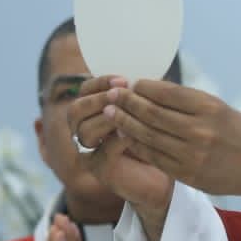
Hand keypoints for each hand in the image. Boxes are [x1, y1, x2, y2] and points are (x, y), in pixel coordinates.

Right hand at [69, 76, 173, 240]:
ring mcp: (89, 151)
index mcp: (92, 110)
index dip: (100, 83)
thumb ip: (137, 92)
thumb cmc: (156, 134)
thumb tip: (140, 71)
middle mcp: (84, 130)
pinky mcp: (100, 169)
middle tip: (121, 95)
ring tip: (129, 114)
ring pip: (85, 132)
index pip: (84, 90)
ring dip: (108, 119)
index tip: (123, 78)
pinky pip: (103, 151)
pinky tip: (134, 133)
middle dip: (98, 100)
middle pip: (75, 111)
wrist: (164, 169)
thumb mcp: (146, 108)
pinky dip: (119, 140)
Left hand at [103, 79, 240, 200]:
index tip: (130, 83)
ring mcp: (192, 154)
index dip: (143, 87)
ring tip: (110, 112)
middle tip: (111, 94)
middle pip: (153, 113)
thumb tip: (151, 89)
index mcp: (208, 107)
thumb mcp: (219, 108)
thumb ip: (188, 102)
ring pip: (148, 135)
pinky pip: (153, 156)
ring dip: (125, 122)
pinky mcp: (187, 174)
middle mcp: (199, 130)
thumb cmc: (240, 133)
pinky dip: (136, 144)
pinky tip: (125, 135)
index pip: (166, 93)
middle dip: (128, 102)